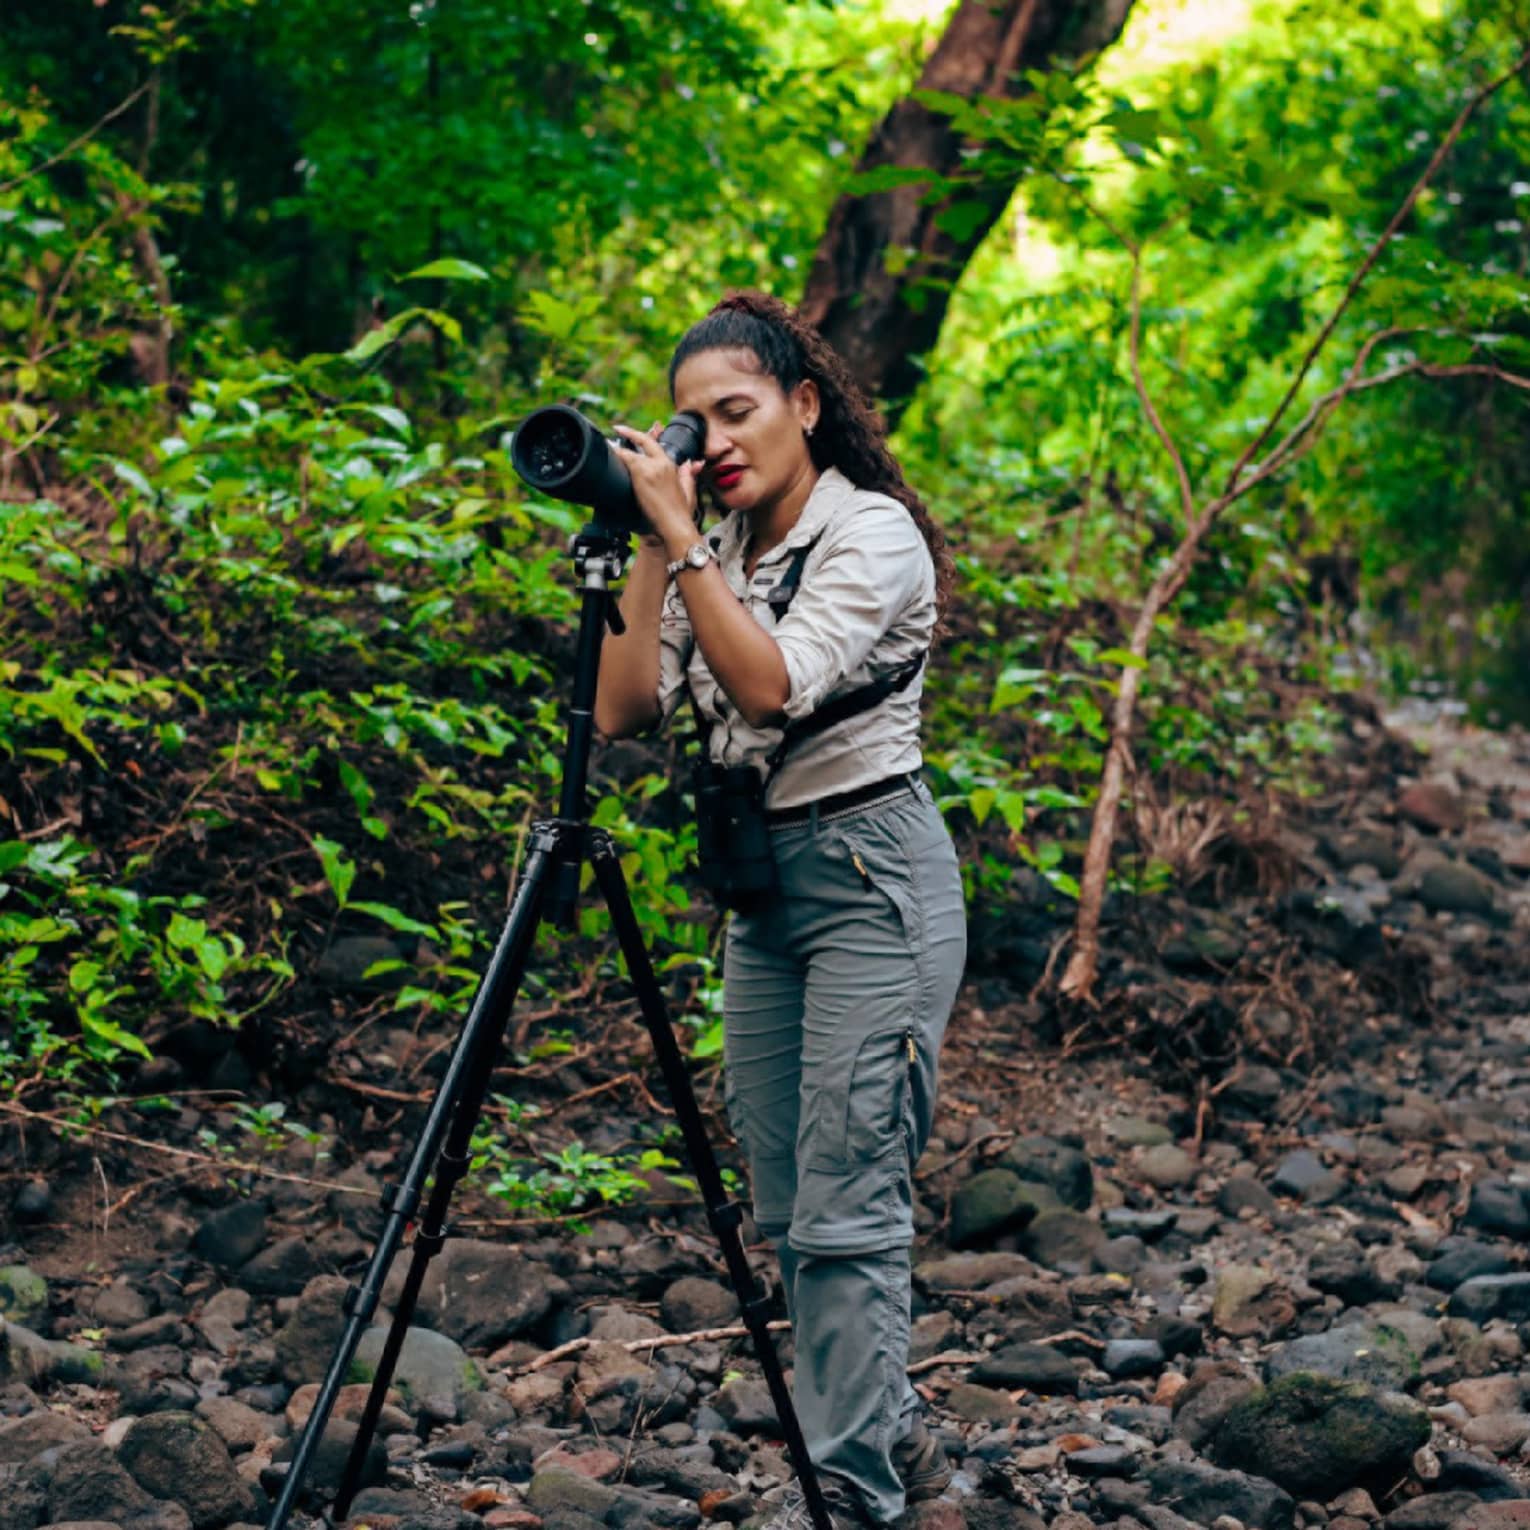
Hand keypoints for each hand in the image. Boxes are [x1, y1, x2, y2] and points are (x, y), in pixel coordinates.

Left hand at [613, 422, 703, 544]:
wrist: (675, 526)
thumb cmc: (680, 515)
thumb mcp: (688, 491)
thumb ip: (688, 474)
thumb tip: (690, 463)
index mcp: (671, 466)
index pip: (656, 444)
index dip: (646, 434)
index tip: (637, 431)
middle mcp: (661, 463)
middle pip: (644, 441)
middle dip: (630, 432)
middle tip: (618, 428)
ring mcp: (650, 468)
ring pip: (631, 451)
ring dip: (619, 449)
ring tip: (609, 446)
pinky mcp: (641, 475)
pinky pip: (625, 458)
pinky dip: (617, 454)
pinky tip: (609, 451)